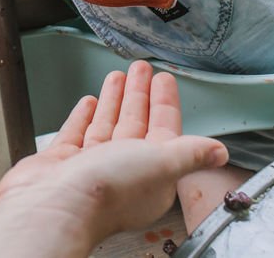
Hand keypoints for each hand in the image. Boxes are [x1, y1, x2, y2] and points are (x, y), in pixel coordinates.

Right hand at [0, 61, 228, 257]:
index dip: (164, 104)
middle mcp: (122, 171)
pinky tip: (88, 103)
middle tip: (140, 69)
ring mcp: (90, 166)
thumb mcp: (161, 163)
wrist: (53, 205)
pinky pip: (77, 133)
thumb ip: (189, 153)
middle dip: (139, 95)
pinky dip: (84, 117)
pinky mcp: (62, 163)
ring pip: (107, 125)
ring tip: (117, 76)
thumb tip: (220, 152)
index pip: (163, 130)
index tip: (164, 79)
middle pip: (135, 124)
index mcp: (151, 173)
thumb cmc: (107, 190)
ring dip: (114, 101)